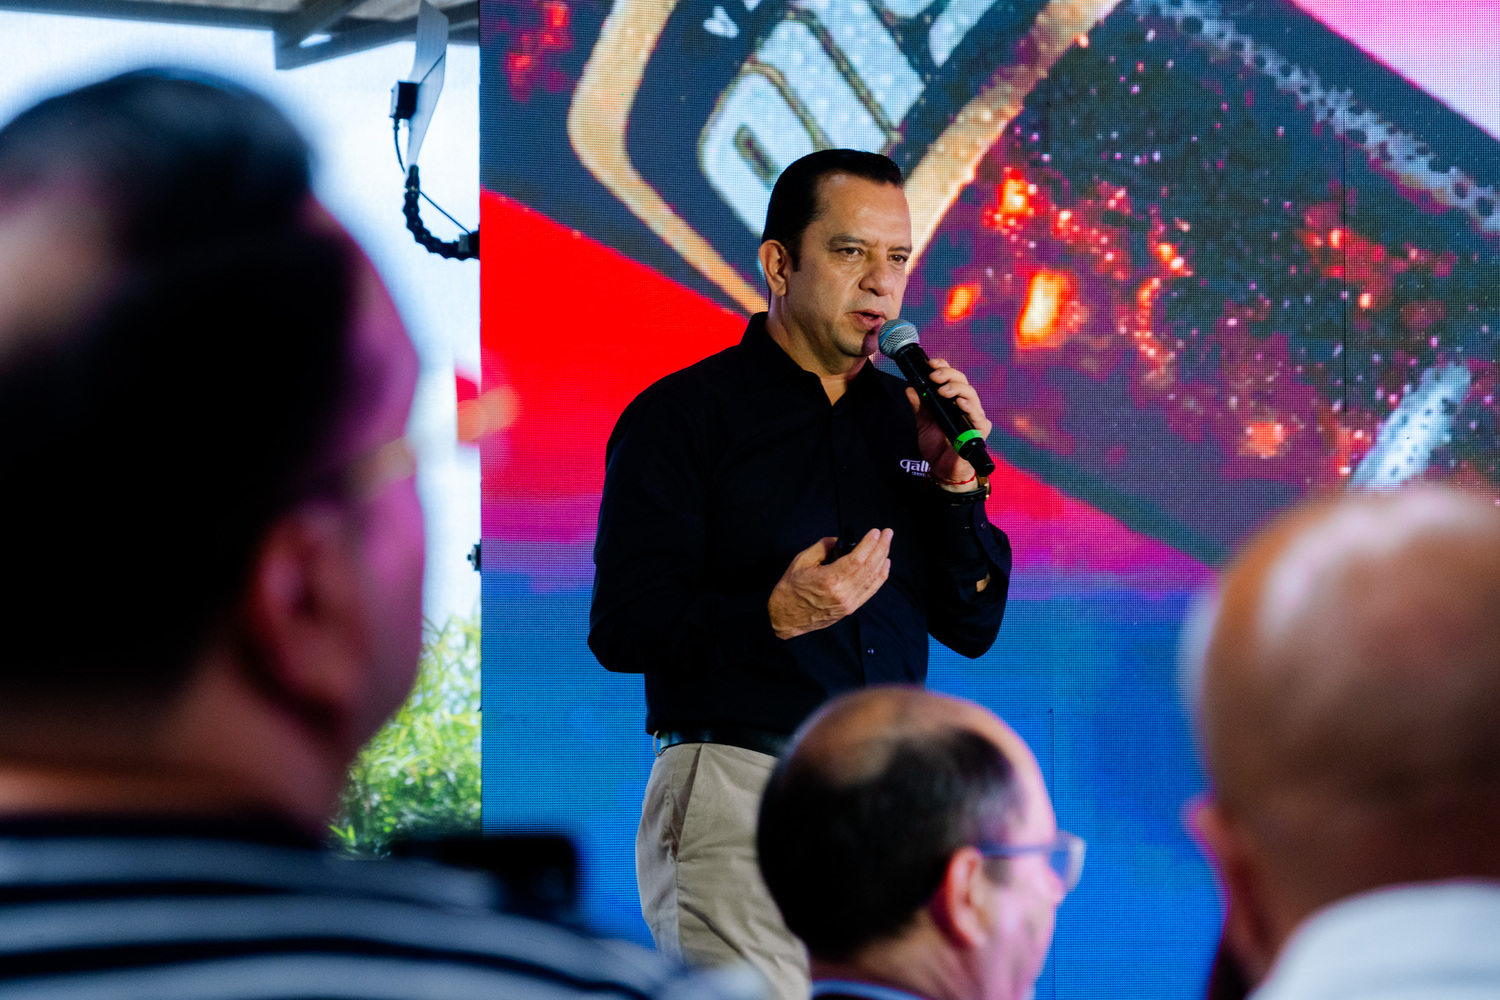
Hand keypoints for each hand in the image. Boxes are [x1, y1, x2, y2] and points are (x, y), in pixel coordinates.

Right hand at [767, 529, 892, 639]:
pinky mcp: (851, 609)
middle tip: (887, 533)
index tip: (876, 532)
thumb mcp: (801, 561)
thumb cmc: (791, 589)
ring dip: (883, 559)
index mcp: (829, 580)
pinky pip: (871, 590)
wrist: (786, 618)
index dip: (869, 544)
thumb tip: (839, 540)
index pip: (857, 559)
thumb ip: (822, 547)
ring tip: (887, 544)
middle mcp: (843, 593)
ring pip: (873, 579)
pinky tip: (885, 564)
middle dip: (881, 548)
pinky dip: (881, 576)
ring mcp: (849, 603)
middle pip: (870, 567)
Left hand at [905, 358, 991, 488]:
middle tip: (934, 376)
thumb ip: (919, 406)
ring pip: (970, 394)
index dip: (943, 367)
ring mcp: (974, 416)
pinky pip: (977, 415)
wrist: (942, 469)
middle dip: (948, 374)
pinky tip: (959, 403)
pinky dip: (968, 406)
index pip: (951, 377)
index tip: (930, 364)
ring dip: (956, 388)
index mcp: (951, 400)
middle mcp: (965, 405)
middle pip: (962, 381)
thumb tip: (910, 388)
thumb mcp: (922, 423)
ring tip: (942, 390)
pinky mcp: (981, 429)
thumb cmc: (936, 446)